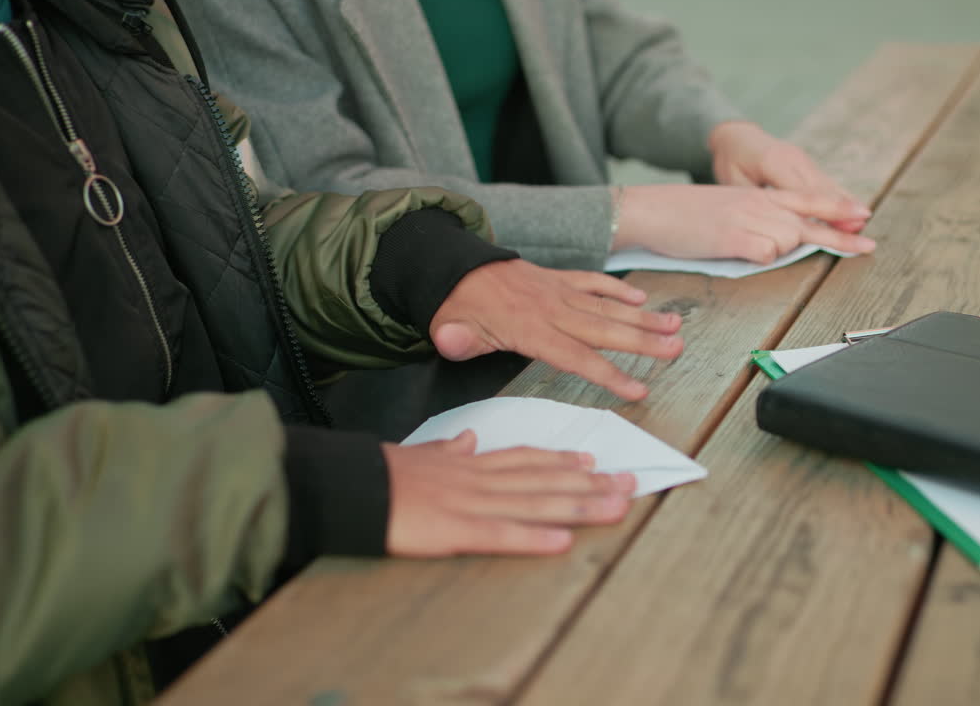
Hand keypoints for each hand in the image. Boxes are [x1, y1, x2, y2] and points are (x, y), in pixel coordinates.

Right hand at [384, 430, 637, 555]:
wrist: (351, 484)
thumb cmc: (382, 473)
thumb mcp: (421, 454)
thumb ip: (449, 449)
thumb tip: (471, 438)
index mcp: (471, 463)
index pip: (526, 459)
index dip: (561, 460)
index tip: (592, 459)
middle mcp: (480, 479)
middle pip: (544, 480)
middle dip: (589, 483)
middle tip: (628, 483)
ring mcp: (471, 504)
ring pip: (536, 503)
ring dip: (579, 506)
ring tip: (615, 507)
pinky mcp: (456, 530)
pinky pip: (502, 534)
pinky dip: (534, 538)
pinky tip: (563, 541)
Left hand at [430, 259, 682, 400]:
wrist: (454, 267)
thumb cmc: (455, 307)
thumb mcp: (448, 327)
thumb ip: (457, 340)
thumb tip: (453, 342)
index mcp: (528, 328)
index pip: (576, 357)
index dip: (609, 375)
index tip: (638, 391)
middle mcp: (550, 309)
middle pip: (604, 329)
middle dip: (643, 341)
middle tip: (675, 349)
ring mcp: (557, 291)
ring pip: (606, 306)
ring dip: (642, 317)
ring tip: (675, 326)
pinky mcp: (557, 279)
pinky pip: (592, 283)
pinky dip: (617, 290)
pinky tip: (641, 300)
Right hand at [613, 183, 875, 263]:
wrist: (651, 210)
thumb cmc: (683, 216)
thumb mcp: (727, 208)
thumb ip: (756, 218)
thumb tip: (779, 240)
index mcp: (757, 194)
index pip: (807, 199)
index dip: (838, 210)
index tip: (865, 219)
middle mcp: (758, 201)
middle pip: (808, 222)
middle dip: (838, 237)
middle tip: (870, 247)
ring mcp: (747, 217)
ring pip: (788, 241)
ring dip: (776, 251)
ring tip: (743, 248)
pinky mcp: (734, 236)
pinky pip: (766, 253)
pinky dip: (759, 257)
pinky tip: (737, 251)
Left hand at [709, 120, 871, 229]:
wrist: (735, 136)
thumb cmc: (730, 162)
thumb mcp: (733, 182)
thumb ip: (753, 201)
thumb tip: (770, 224)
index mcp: (774, 162)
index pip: (802, 192)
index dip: (823, 209)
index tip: (840, 223)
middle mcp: (793, 159)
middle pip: (821, 187)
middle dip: (842, 207)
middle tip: (861, 224)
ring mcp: (802, 159)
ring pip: (827, 184)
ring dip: (846, 202)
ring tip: (863, 219)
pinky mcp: (806, 163)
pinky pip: (825, 182)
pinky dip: (839, 196)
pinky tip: (853, 208)